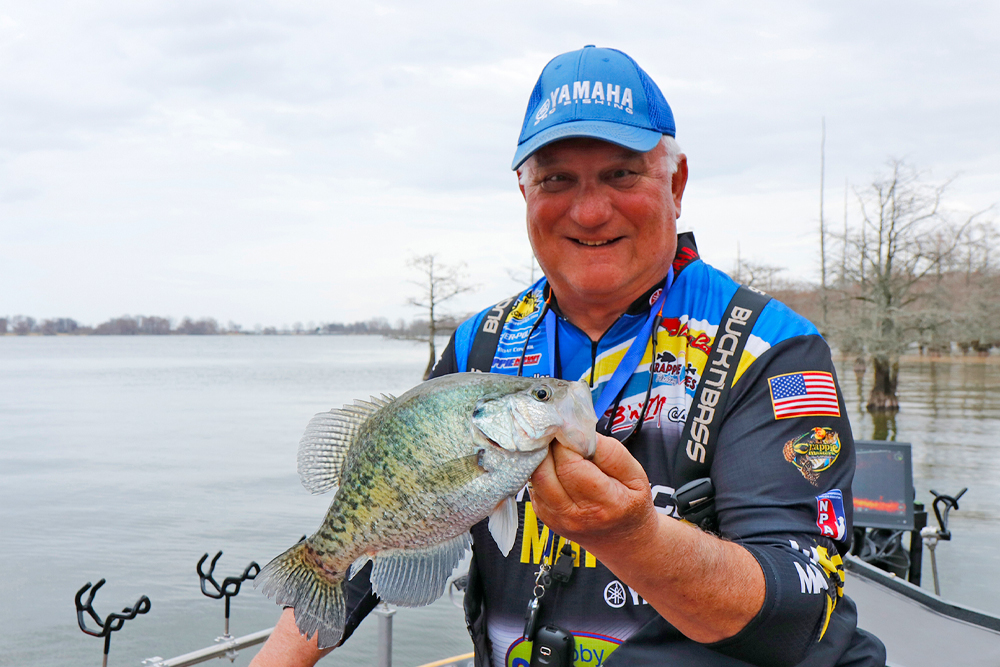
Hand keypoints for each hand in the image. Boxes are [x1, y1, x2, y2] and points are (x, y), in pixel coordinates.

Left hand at [527, 433, 657, 557]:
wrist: (622, 540)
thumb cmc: (631, 503)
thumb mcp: (636, 475)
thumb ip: (610, 452)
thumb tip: (580, 432)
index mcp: (604, 504)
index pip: (570, 465)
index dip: (565, 442)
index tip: (570, 428)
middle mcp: (575, 515)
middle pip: (545, 471)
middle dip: (549, 446)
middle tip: (558, 432)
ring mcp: (556, 518)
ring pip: (534, 478)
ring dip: (541, 456)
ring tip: (555, 445)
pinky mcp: (544, 517)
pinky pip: (534, 486)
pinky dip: (540, 470)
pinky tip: (553, 463)